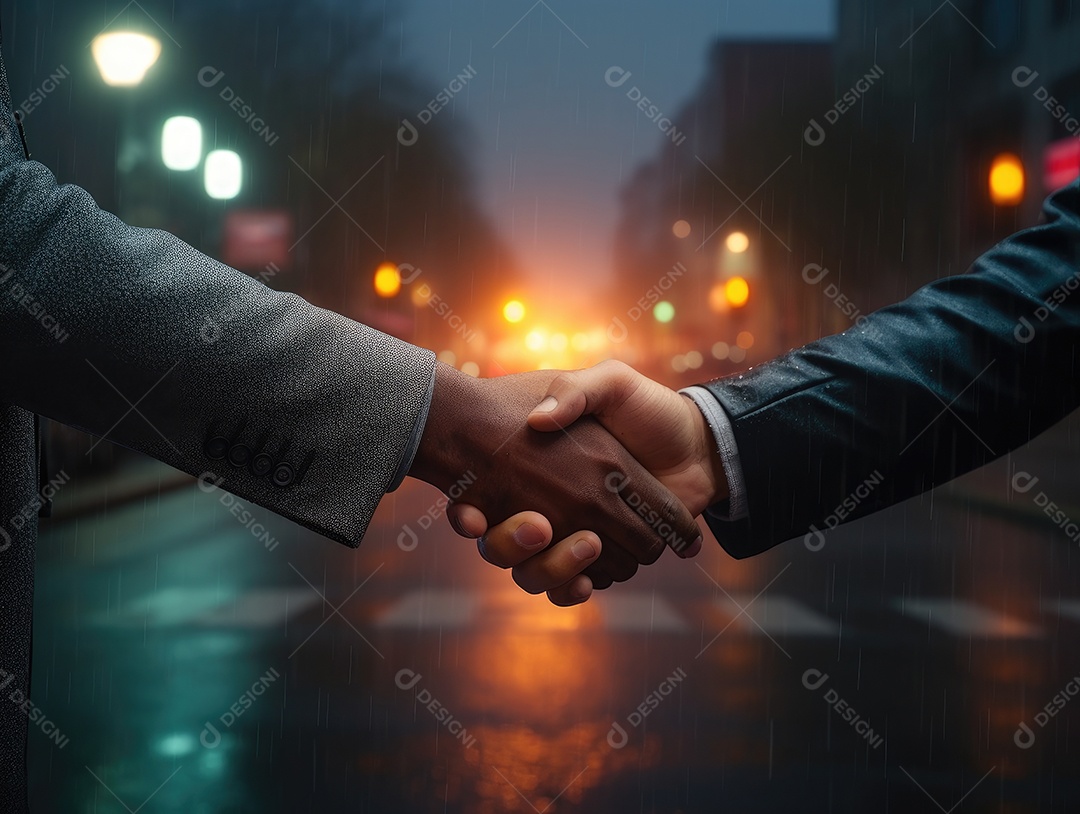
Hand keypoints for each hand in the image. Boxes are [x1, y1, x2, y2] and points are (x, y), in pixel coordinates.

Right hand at [408, 362, 700, 590]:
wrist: (694, 444)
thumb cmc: (646, 410)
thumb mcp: (610, 384)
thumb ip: (577, 392)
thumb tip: (540, 421)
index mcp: (537, 468)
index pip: (482, 497)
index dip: (467, 511)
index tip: (471, 514)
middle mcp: (543, 507)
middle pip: (501, 547)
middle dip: (510, 544)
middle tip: (540, 526)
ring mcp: (570, 537)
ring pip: (534, 573)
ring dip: (551, 567)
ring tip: (584, 545)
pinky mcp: (598, 561)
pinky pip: (570, 589)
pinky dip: (573, 589)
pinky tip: (587, 580)